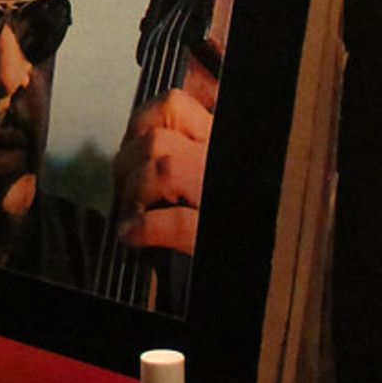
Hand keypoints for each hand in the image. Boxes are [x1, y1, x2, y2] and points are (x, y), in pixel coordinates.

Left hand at [110, 87, 213, 255]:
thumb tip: (143, 130)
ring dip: (134, 194)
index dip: (140, 126)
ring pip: (163, 169)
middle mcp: (222, 162)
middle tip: (126, 190)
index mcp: (219, 143)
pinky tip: (133, 237)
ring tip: (132, 214)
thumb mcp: (203, 168)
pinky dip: (143, 230)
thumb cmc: (212, 219)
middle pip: (155, 139)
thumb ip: (180, 145)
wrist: (255, 277)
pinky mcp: (212, 237)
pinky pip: (176, 222)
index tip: (132, 151)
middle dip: (126, 165)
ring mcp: (219, 197)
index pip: (172, 105)